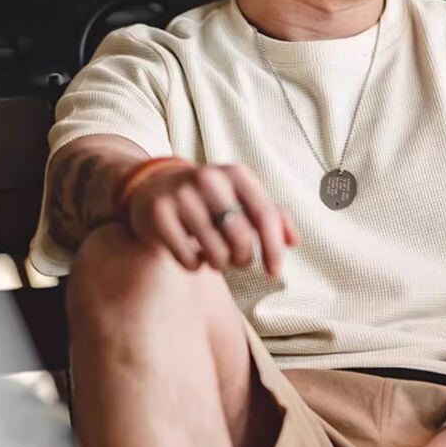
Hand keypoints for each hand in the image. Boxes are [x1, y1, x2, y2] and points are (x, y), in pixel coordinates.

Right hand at [126, 161, 299, 276]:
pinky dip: (194, 266)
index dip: (273, 249)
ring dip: (219, 264)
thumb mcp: (240, 198)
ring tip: (213, 253)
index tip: (274, 272)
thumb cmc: (209, 200)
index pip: (265, 216)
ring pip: (216, 253)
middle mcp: (208, 179)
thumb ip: (272, 216)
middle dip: (242, 258)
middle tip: (235, 258)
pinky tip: (191, 253)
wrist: (151, 187)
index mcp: (236, 174)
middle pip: (242, 239)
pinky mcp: (158, 215)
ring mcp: (181, 196)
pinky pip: (188, 259)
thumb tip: (294, 241)